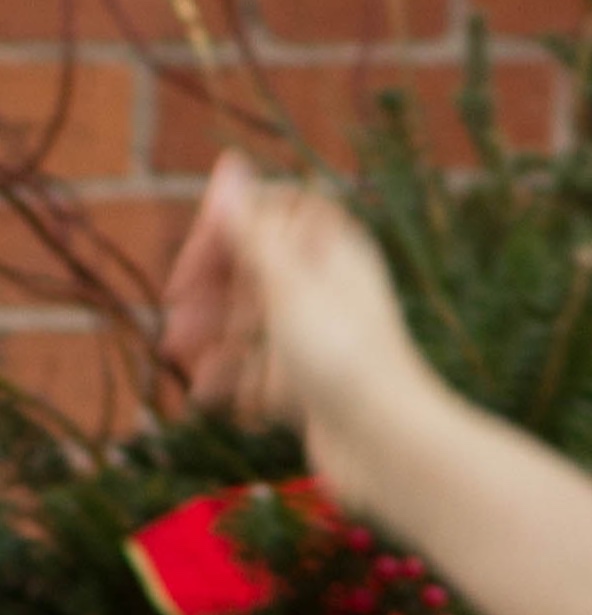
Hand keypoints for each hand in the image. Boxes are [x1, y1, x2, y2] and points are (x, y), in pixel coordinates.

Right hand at [164, 152, 423, 512]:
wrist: (390, 447)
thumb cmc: (346, 357)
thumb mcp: (288, 284)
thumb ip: (252, 230)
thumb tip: (230, 167)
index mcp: (332, 249)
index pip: (265, 215)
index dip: (223, 232)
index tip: (194, 263)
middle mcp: (328, 287)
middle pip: (252, 270)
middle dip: (209, 293)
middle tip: (177, 322)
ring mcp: (320, 337)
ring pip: (252, 322)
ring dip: (211, 336)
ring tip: (178, 357)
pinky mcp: (314, 383)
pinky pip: (262, 369)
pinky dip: (233, 377)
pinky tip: (208, 396)